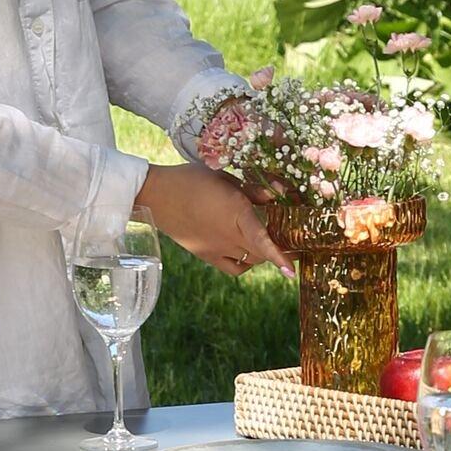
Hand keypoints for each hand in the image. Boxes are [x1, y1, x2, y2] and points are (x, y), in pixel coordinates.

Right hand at [135, 163, 290, 276]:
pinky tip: (247, 252)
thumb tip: (277, 194)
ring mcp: (217, 249)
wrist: (157, 195)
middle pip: (262, 252)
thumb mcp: (225, 179)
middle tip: (294, 244)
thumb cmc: (191, 179)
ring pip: (250, 260)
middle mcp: (229, 236)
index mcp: (236, 212)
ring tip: (271, 244)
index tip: (291, 272)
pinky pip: (233, 267)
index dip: (278, 257)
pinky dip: (245, 263)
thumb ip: (253, 190)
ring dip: (263, 255)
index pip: (262, 240)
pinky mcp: (206, 255)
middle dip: (281, 252)